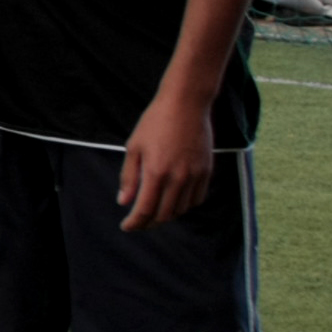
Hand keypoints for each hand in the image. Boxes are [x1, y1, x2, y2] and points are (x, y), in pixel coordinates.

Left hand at [118, 89, 215, 230]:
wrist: (186, 104)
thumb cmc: (155, 123)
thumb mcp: (134, 147)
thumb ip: (129, 177)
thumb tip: (124, 202)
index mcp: (156, 172)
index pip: (145, 210)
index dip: (135, 223)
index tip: (127, 227)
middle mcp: (178, 178)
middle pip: (164, 214)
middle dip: (149, 223)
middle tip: (139, 222)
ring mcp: (195, 175)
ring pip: (182, 209)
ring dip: (167, 215)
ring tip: (155, 211)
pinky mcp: (207, 170)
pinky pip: (197, 199)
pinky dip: (185, 205)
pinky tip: (175, 201)